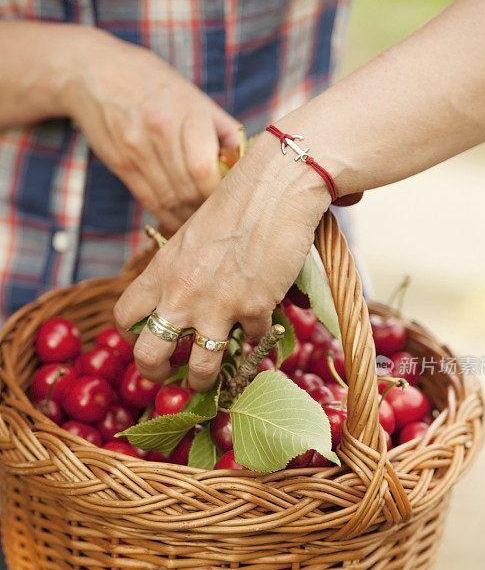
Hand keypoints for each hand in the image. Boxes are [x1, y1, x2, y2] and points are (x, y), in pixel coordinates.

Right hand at [63, 28, 241, 229]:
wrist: (95, 71)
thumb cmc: (155, 84)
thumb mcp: (194, 97)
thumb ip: (223, 131)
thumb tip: (248, 164)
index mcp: (186, 113)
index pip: (204, 170)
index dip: (220, 193)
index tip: (233, 200)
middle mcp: (159, 132)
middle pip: (188, 190)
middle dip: (208, 209)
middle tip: (221, 217)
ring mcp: (136, 150)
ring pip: (170, 201)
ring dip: (189, 218)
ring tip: (203, 222)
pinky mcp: (120, 164)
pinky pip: (150, 201)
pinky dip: (168, 216)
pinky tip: (181, 219)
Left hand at [113, 133, 330, 390]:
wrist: (274, 189)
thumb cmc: (234, 206)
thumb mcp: (190, 238)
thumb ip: (179, 272)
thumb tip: (180, 303)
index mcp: (160, 271)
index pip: (124, 316)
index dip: (133, 333)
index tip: (146, 336)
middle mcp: (181, 294)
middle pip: (149, 355)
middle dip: (155, 373)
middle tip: (167, 376)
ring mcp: (217, 306)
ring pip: (201, 369)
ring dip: (204, 380)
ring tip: (209, 381)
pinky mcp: (253, 310)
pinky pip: (251, 340)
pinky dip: (256, 336)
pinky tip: (260, 321)